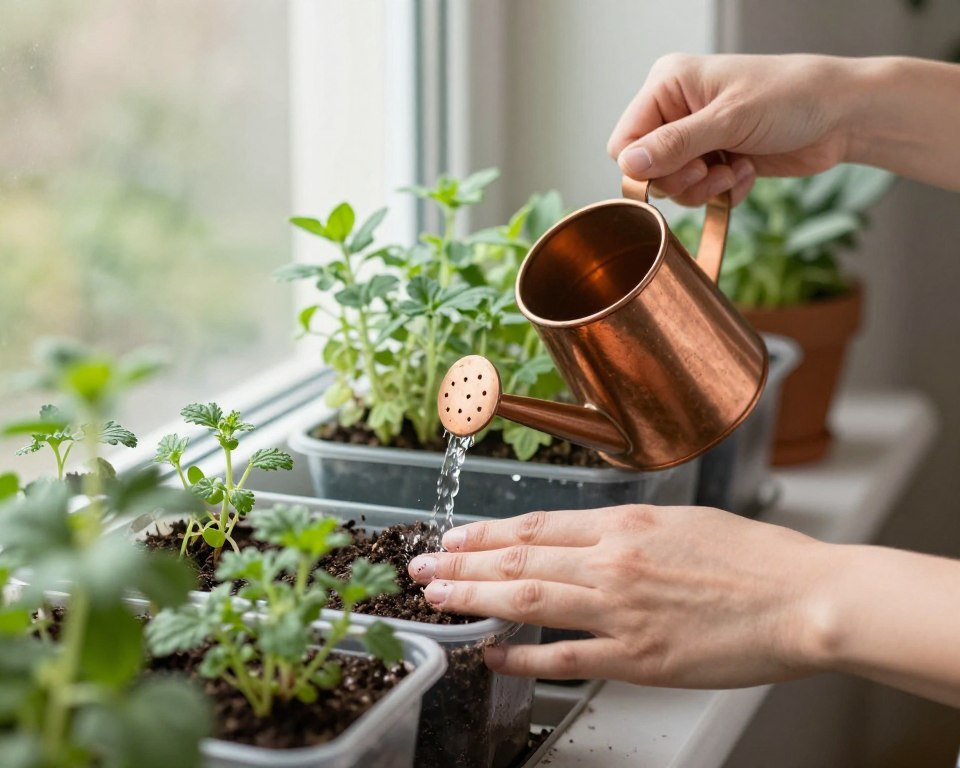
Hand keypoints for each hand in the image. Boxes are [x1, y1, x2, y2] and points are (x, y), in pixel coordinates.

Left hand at [408, 505, 835, 686]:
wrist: (805, 598)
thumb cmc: (754, 558)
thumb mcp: (682, 522)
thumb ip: (626, 531)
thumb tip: (583, 539)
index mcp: (624, 523)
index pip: (534, 526)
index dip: (485, 532)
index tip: (454, 536)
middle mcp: (612, 561)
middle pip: (518, 560)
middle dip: (462, 563)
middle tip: (423, 567)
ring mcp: (622, 611)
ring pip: (528, 602)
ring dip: (475, 599)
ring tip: (438, 599)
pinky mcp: (639, 658)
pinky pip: (566, 658)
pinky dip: (522, 657)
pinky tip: (493, 654)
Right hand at [607, 54, 857, 204]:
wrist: (842, 115)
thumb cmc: (791, 97)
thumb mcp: (729, 120)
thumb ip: (675, 144)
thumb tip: (628, 165)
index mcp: (667, 84)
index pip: (625, 140)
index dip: (644, 166)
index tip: (683, 168)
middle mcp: (676, 109)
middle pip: (646, 168)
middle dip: (679, 179)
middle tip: (711, 170)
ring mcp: (696, 136)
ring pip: (671, 185)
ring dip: (703, 188)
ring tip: (734, 171)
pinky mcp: (715, 159)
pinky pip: (698, 192)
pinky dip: (721, 191)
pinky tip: (746, 173)